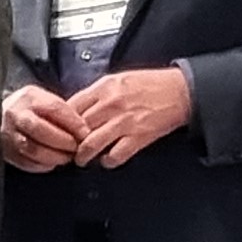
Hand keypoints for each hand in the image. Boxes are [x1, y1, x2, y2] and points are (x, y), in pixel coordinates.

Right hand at [1, 85, 85, 173]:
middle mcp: (15, 115)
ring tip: (66, 157)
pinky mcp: (4, 151)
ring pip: (32, 149)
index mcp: (29, 97)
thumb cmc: (30, 108)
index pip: (54, 109)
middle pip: (40, 130)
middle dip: (63, 141)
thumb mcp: (44, 99)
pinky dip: (43, 165)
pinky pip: (26, 162)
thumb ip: (62, 111)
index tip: (86, 134)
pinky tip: (52, 162)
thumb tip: (84, 131)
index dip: (73, 123)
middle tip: (76, 148)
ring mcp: (7, 134)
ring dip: (54, 156)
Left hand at [72, 66, 191, 167]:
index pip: (70, 107)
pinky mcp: (139, 136)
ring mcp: (124, 121)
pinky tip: (107, 160)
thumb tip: (75, 109)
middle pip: (77, 128)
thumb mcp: (119, 80)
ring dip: (83, 156)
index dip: (62, 123)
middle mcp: (111, 104)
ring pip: (90, 144)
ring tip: (82, 159)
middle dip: (69, 142)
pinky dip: (108, 161)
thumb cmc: (150, 85)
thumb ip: (97, 93)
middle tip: (67, 149)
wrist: (181, 91)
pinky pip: (115, 155)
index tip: (61, 131)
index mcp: (104, 88)